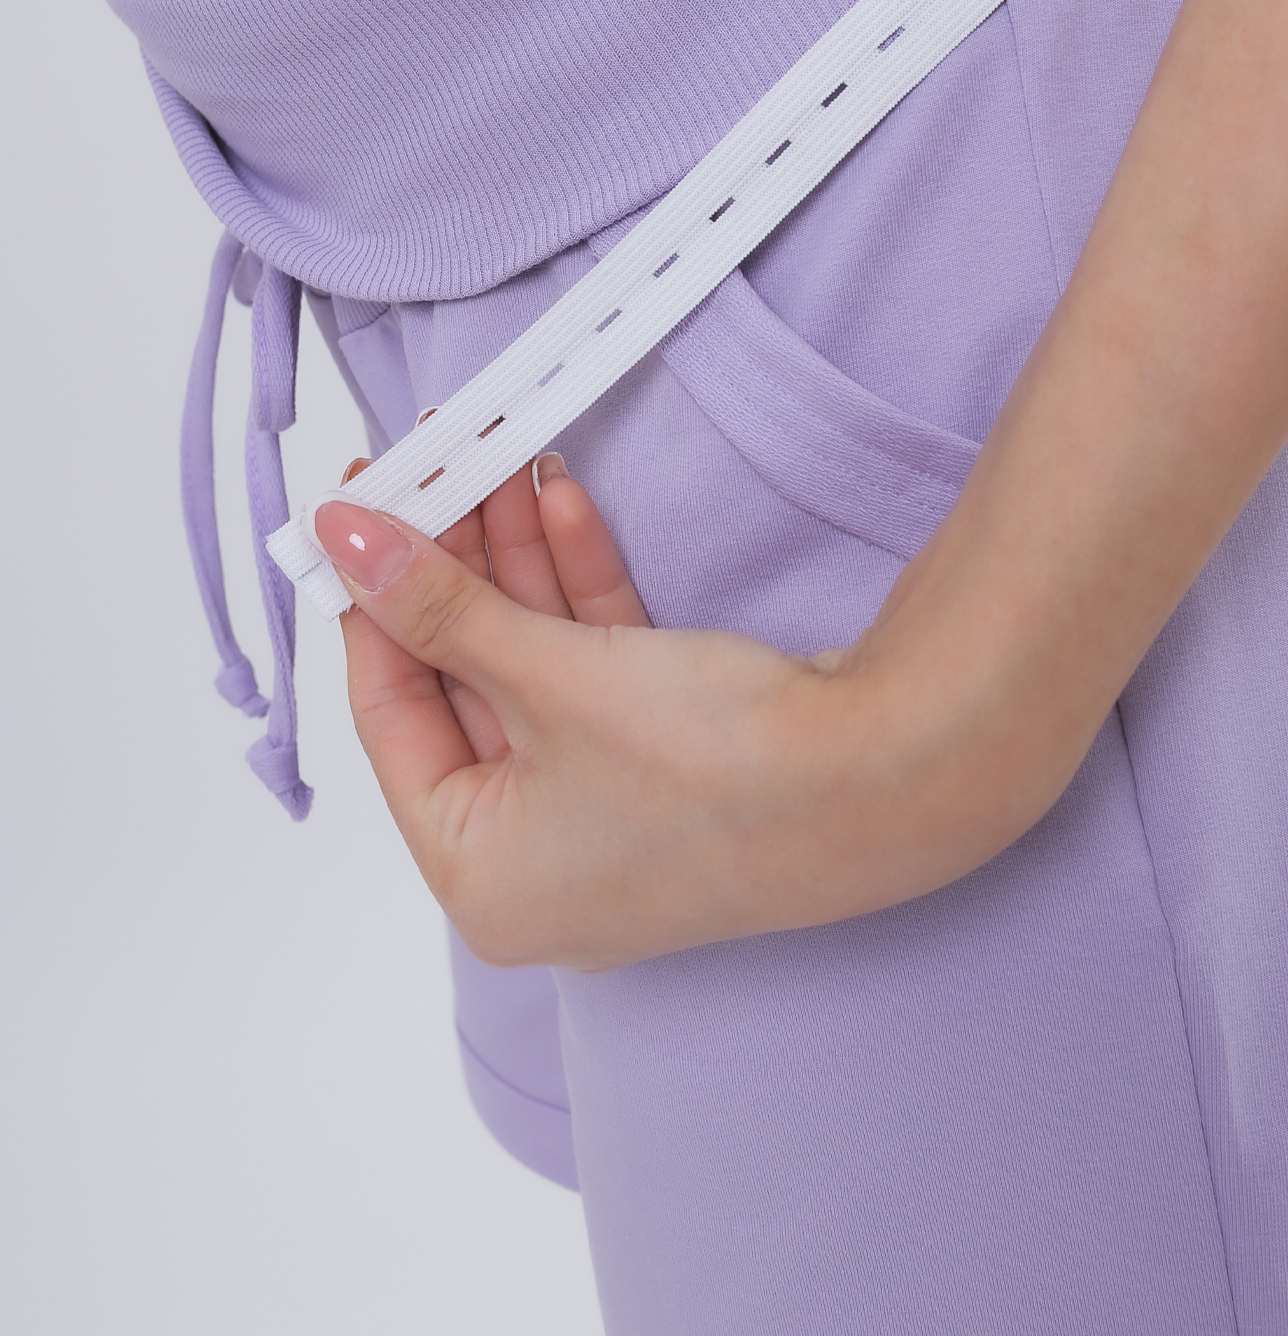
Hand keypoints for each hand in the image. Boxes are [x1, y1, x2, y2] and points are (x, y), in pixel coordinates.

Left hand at [321, 460, 876, 970]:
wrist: (894, 779)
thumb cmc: (718, 772)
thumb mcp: (548, 678)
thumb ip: (437, 606)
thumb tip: (345, 541)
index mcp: (481, 879)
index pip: (391, 717)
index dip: (372, 603)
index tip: (358, 512)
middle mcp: (536, 861)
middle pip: (464, 685)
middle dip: (454, 567)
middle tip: (429, 468)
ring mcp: (606, 816)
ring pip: (531, 667)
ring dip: (517, 562)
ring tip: (498, 457)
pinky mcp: (665, 769)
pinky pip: (593, 673)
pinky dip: (580, 594)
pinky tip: (561, 501)